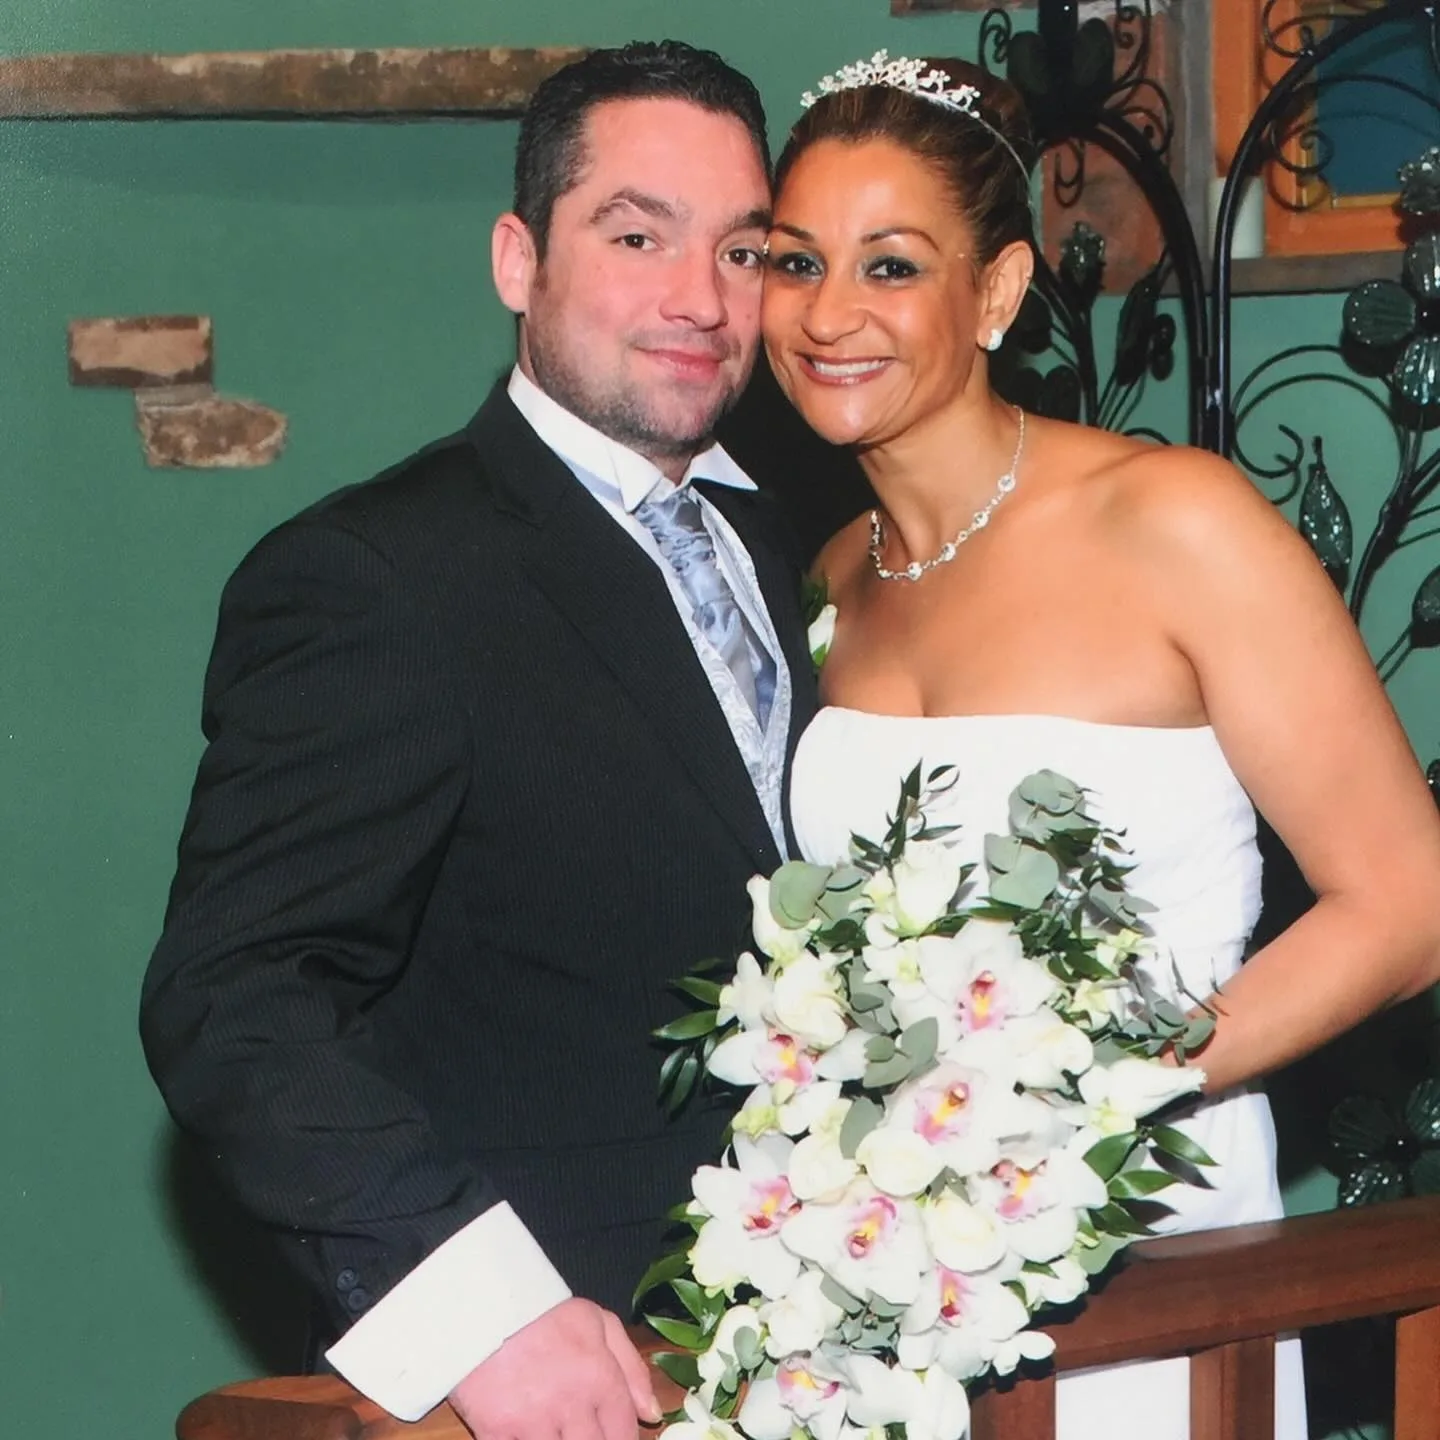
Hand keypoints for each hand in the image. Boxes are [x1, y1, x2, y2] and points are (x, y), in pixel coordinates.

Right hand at [450, 1297, 660, 1439]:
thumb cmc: (545, 1313)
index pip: (623, 1434)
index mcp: (599, 1377)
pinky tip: (531, 1432)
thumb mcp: (598, 1323)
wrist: (484, 1305)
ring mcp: (532, 1423)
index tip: (613, 1436)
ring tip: (560, 1430)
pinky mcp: (496, 1433)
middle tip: (583, 1430)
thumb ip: (631, 1368)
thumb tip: (652, 1414)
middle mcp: (570, 1405)